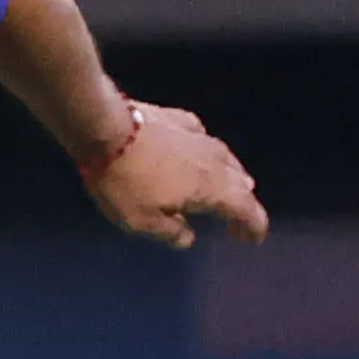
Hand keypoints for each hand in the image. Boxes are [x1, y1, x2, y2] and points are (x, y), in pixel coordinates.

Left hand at [83, 103, 270, 251]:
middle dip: (243, 204)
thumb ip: (172, 233)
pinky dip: (207, 150)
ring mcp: (197, 135)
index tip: (253, 239)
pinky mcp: (179, 119)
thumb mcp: (144, 222)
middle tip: (239, 220)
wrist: (105, 129)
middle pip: (239, 183)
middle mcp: (213, 160)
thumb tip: (189, 237)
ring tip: (233, 185)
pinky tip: (200, 150)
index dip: (253, 225)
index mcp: (211, 188)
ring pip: (226, 158)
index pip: (244, 208)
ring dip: (232, 175)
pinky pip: (202, 137)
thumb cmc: (125, 182)